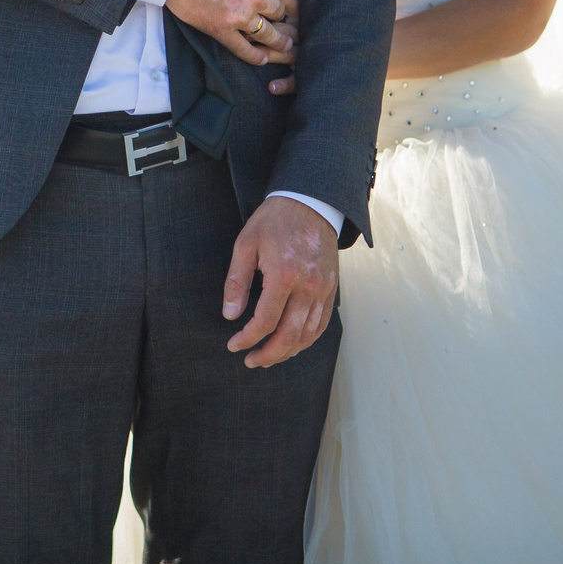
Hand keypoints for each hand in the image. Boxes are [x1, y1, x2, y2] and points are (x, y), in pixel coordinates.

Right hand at [166, 0, 297, 66]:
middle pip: (281, 9)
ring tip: (285, 44)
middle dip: (282, 13)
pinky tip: (263, 59)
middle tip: (285, 19)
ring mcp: (240, 14)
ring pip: (270, 34)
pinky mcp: (221, 29)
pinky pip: (245, 50)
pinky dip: (256, 57)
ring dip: (280, 40)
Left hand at [222, 195, 337, 368]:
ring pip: (309, 334)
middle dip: (268, 354)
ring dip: (288, 352)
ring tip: (269, 357)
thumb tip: (229, 315)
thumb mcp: (245, 245)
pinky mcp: (333, 289)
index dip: (248, 339)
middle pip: (290, 335)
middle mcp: (308, 286)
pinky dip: (307, 339)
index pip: (266, 321)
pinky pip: (322, 323)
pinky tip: (292, 344)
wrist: (310, 202)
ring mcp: (324, 289)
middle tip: (251, 361)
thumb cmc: (274, 221)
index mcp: (284, 275)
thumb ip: (237, 282)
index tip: (234, 346)